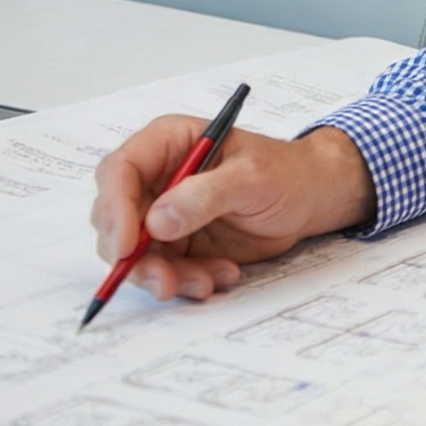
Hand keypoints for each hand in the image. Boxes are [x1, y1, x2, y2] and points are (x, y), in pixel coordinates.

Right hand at [90, 118, 375, 301]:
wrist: (311, 198)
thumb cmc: (286, 173)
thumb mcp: (253, 177)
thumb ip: (206, 195)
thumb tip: (156, 222)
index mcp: (168, 144)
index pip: (119, 172)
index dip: (115, 209)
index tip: (127, 246)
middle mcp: (156, 178)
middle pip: (114, 219)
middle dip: (134, 256)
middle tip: (165, 281)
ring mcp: (163, 213)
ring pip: (134, 253)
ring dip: (164, 275)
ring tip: (206, 281)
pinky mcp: (177, 243)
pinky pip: (163, 270)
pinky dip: (186, 281)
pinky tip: (222, 275)